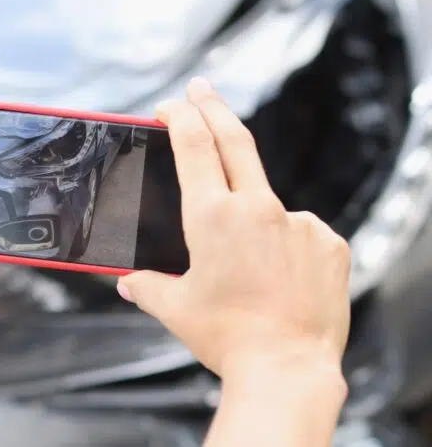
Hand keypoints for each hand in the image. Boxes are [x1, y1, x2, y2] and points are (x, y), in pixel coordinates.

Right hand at [116, 77, 351, 380]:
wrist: (287, 368)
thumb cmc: (226, 337)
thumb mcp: (175, 309)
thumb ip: (147, 286)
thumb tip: (127, 282)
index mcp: (212, 217)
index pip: (193, 144)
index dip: (180, 115)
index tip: (171, 104)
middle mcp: (258, 209)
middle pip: (234, 139)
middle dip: (213, 107)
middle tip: (201, 88)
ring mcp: (299, 224)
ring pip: (267, 203)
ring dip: (251, 217)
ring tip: (244, 268)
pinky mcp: (329, 243)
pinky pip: (300, 231)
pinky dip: (284, 245)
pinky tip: (277, 279)